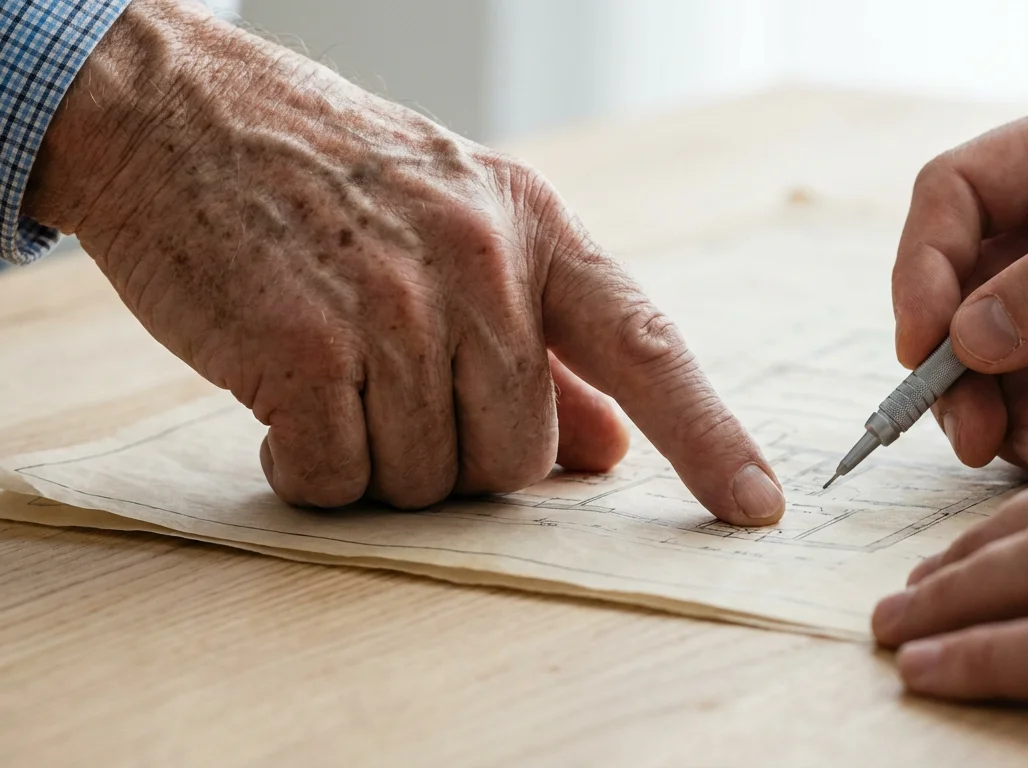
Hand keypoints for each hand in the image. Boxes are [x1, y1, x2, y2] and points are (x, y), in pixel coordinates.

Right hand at [20, 0, 785, 523]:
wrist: (177, 111)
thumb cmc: (333, 183)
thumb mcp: (461, 232)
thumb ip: (545, 349)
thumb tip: (607, 450)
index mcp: (535, 231)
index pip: (647, 347)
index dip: (709, 436)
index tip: (757, 507)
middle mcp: (479, 264)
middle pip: (520, 457)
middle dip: (461, 459)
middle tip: (393, 391)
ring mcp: (392, 304)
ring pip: (428, 479)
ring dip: (378, 462)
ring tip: (334, 380)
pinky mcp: (301, 345)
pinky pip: (337, 479)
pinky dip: (308, 469)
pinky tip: (283, 405)